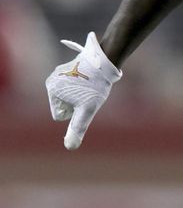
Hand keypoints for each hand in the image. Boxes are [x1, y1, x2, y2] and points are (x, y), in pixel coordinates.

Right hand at [45, 32, 121, 149]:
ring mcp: (60, 72)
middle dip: (76, 102)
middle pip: (64, 105)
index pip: (59, 116)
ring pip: (69, 95)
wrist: (106, 60)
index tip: (84, 99)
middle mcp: (52, 80)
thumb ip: (78, 128)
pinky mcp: (70, 67)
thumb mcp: (87, 109)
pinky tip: (91, 78)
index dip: (75, 112)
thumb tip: (70, 147)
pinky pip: (74, 84)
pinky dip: (82, 85)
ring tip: (90, 84)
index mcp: (52, 91)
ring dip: (80, 94)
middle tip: (89, 91)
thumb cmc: (96, 86)